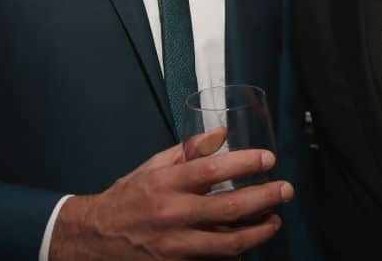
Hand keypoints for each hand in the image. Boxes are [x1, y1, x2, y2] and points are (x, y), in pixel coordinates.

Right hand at [50, 130, 292, 259]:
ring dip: (259, 231)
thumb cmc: (127, 198)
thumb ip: (188, 150)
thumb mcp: (153, 166)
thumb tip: (222, 133)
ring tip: (275, 221)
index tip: (268, 159)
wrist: (95, 238)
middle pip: (230, 207)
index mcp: (166, 183)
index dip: (246, 163)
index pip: (213, 169)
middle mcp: (172, 213)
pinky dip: (236, 253)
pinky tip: (248, 244)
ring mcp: (175, 244)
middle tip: (286, 190)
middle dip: (265, 198)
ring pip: (229, 242)